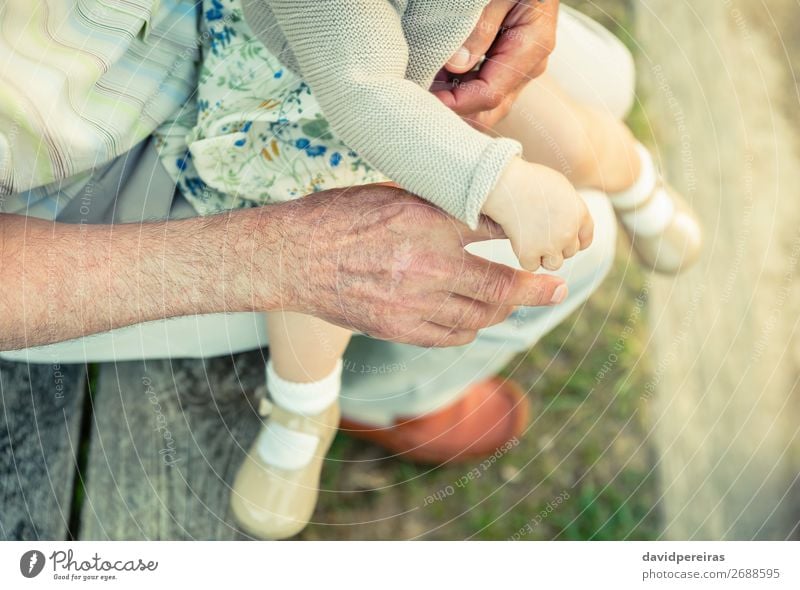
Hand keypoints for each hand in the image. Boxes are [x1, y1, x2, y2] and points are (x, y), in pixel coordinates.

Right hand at [262, 184, 567, 346]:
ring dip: (502, 310)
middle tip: (558, 289)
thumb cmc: (339, 217)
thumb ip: (439, 208)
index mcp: (428, 222)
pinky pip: (452, 335)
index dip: (524, 240)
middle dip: (536, 289)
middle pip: (501, 285)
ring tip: (513, 303)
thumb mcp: (394, 195)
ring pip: (480, 316)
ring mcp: (414, 303)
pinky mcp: (399, 329)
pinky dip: (470, 328)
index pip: (495, 232)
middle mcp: (428, 265)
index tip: (544, 244)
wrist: (293, 257)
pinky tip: (473, 319)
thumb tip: (479, 212)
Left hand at [432, 0, 558, 128]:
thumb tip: (456, 65)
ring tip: (422, 87)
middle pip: (489, 111)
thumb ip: (481, 26)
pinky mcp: (507, 66)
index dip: (456, 103)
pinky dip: (456, 89)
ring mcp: (518, 69)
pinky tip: (434, 78)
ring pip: (484, 106)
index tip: (424, 97)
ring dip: (453, 102)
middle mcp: (528, 66)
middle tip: (419, 101)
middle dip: (454, 113)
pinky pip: (481, 89)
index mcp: (532, 47)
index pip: (490, 93)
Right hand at [482, 158, 593, 271]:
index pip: (585, 239)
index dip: (574, 241)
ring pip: (554, 263)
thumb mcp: (560, 187)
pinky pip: (531, 265)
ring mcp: (550, 245)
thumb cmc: (528, 180)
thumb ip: (569, 207)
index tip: (562, 239)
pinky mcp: (530, 253)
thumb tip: (568, 219)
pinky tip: (517, 240)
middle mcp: (568, 232)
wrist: (507, 185)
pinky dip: (523, 257)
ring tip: (529, 239)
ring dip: (543, 256)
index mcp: (579, 213)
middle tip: (538, 233)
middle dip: (556, 246)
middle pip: (569, 252)